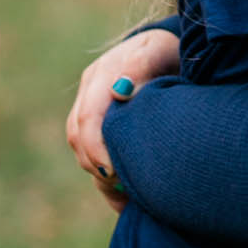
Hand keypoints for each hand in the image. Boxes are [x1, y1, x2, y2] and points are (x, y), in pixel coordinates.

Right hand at [66, 27, 180, 208]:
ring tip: (127, 196)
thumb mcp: (159, 52)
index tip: (115, 172)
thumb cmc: (168, 51)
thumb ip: (140, 67)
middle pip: (78, 137)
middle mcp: (91, 91)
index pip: (87, 117)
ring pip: (81, 150)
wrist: (169, 48)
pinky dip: (105, 181)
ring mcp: (91, 107)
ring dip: (101, 175)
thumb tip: (118, 91)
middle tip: (125, 188)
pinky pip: (91, 156)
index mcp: (103, 74)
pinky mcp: (98, 124)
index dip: (97, 148)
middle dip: (98, 166)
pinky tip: (124, 200)